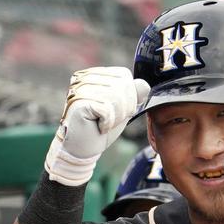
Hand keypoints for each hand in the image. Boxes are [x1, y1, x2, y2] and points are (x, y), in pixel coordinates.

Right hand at [45, 66, 150, 185]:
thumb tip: (145, 85)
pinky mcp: (78, 102)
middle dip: (123, 109)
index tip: (116, 111)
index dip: (129, 96)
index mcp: (95, 75)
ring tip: (103, 124)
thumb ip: (132, 95)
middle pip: (123, 86)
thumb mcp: (121, 109)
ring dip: (115, 118)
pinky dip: (107, 123)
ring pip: (117, 98)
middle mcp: (85, 77)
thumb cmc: (100, 128)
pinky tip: (98, 127)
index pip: (124, 75)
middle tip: (109, 120)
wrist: (82, 149)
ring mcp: (80, 88)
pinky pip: (107, 110)